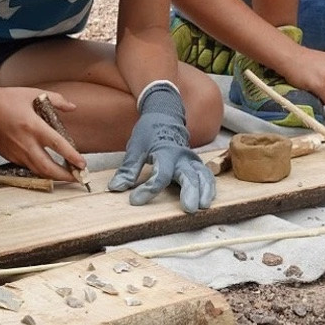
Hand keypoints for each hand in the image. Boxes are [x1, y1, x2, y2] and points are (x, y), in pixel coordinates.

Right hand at [0, 86, 84, 181]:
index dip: (72, 157)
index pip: (57, 145)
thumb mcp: (33, 94)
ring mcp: (16, 153)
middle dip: (65, 176)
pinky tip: (49, 167)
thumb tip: (72, 107)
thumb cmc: (5, 99)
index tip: (82, 164)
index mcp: (33, 126)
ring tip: (67, 175)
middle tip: (78, 178)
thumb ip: (56, 100)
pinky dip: (40, 169)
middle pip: (48, 168)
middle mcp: (25, 143)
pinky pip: (28, 167)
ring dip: (54, 176)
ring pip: (38, 171)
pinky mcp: (9, 157)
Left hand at [108, 82, 215, 212]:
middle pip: (188, 176)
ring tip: (203, 207)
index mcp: (165, 152)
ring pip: (203, 176)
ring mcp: (191, 160)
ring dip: (205, 191)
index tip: (135, 201)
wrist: (164, 116)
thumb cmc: (148, 133)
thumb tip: (115, 188)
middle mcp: (181, 157)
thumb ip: (127, 170)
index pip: (159, 174)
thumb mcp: (135, 148)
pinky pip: (207, 177)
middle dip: (190, 192)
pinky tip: (207, 202)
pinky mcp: (197, 165)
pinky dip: (209, 188)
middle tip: (188, 208)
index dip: (148, 189)